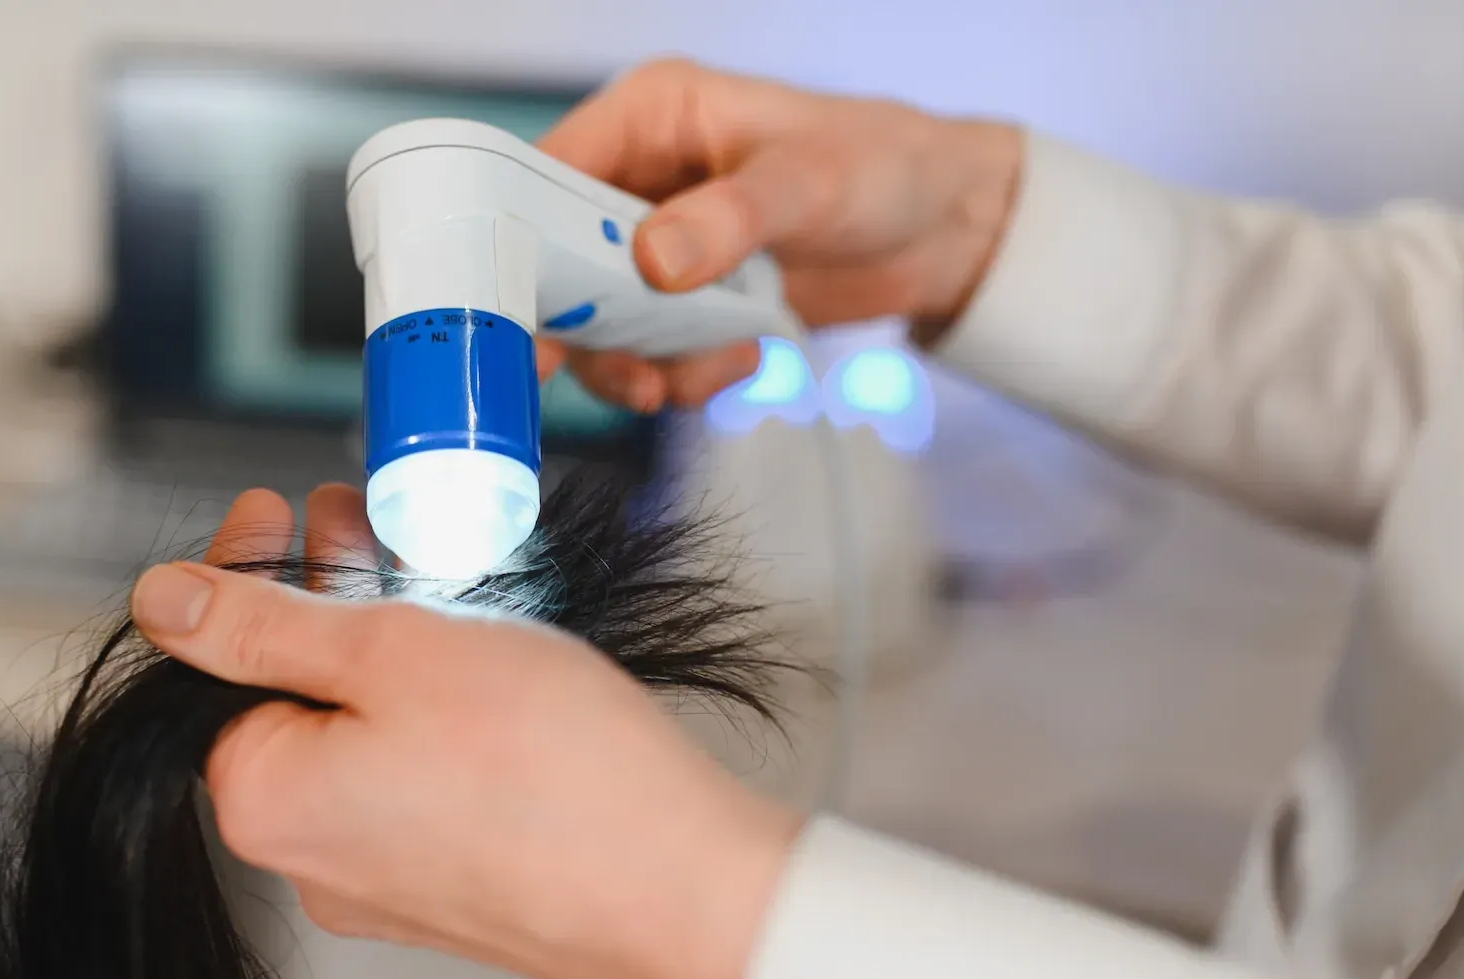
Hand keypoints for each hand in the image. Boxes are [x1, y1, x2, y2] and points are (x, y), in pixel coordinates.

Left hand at [134, 486, 802, 978]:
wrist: (679, 888)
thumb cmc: (546, 767)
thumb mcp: (388, 650)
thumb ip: (263, 623)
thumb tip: (160, 600)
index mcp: (264, 801)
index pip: (212, 664)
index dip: (241, 569)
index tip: (278, 506)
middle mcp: (309, 859)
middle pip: (287, 697)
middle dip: (320, 595)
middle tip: (364, 521)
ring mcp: (384, 883)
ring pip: (357, 732)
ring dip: (383, 645)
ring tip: (435, 573)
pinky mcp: (453, 888)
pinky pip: (413, 778)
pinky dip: (430, 708)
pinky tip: (482, 658)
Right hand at [535, 58, 1022, 410]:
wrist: (942, 232)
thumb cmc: (883, 169)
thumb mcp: (809, 184)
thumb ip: (729, 220)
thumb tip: (653, 260)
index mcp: (649, 118)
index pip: (543, 174)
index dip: (521, 245)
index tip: (532, 314)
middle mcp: (636, 180)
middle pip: (557, 264)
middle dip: (588, 328)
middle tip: (627, 374)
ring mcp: (655, 246)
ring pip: (598, 322)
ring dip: (643, 364)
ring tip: (708, 368)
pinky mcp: (681, 301)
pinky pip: (648, 353)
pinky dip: (685, 374)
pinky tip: (740, 358)